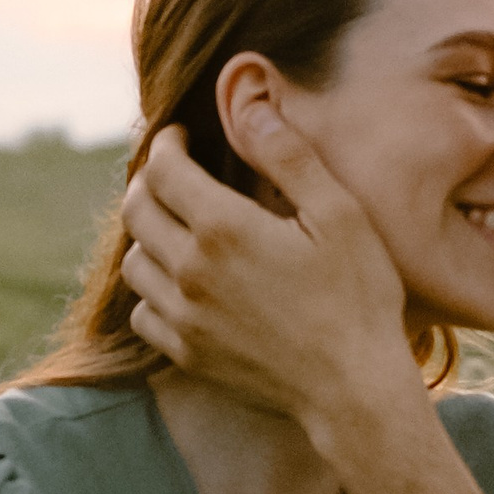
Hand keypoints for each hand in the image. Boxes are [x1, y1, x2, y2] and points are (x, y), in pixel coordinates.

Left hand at [120, 111, 416, 436]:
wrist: (355, 391)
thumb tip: (248, 103)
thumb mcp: (338, 214)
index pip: (163, 169)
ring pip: (135, 261)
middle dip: (150, 182)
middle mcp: (190, 271)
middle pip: (137, 210)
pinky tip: (184, 284)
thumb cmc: (358, 297)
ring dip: (149, 236)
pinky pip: (144, 313)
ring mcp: (184, 317)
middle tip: (175, 175)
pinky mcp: (187, 355)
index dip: (167, 144)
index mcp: (224, 228)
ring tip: (179, 227)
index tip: (181, 138)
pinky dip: (154, 291)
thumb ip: (286, 155)